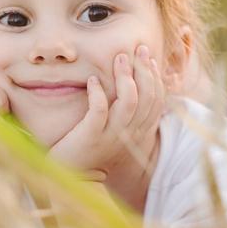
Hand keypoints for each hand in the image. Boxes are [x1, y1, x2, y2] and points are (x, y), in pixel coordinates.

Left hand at [49, 44, 165, 175]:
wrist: (71, 178)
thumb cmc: (91, 150)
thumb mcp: (114, 132)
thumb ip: (125, 114)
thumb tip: (131, 86)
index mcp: (138, 132)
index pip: (156, 101)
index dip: (155, 78)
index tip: (149, 59)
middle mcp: (129, 134)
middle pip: (147, 97)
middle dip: (144, 70)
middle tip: (138, 49)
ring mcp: (111, 135)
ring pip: (128, 101)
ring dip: (125, 77)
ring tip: (118, 58)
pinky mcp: (91, 136)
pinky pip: (99, 110)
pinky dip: (98, 93)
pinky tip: (92, 80)